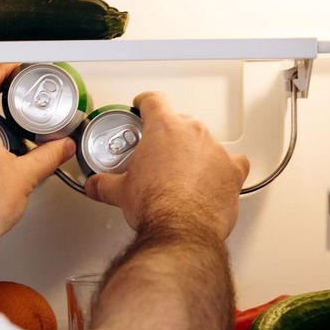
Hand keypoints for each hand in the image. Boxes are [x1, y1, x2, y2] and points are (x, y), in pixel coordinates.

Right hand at [84, 91, 249, 237]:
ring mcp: (216, 151)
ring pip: (206, 142)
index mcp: (164, 128)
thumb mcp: (121, 191)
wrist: (181, 229)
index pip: (154, 101)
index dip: (146, 103)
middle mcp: (193, 133)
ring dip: (196, 153)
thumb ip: (105, 184)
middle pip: (182, 122)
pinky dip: (225, 169)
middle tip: (159, 154)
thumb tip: (96, 186)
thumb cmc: (155, 204)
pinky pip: (234, 162)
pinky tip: (216, 179)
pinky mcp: (232, 172)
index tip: (143, 106)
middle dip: (171, 135)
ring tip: (184, 173)